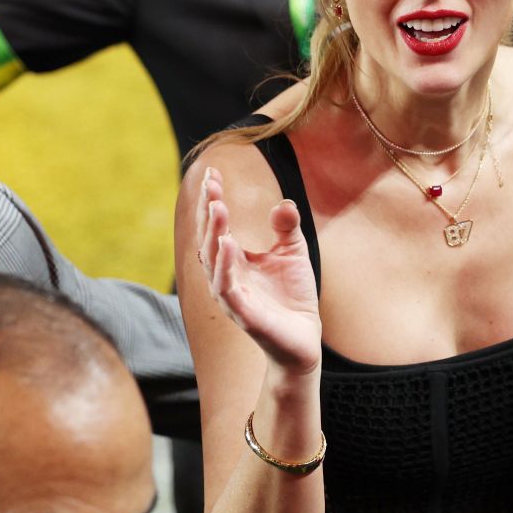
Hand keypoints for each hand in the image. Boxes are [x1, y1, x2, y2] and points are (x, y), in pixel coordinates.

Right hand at [197, 167, 322, 377]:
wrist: (304, 339)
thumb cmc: (293, 296)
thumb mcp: (292, 253)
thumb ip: (286, 228)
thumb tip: (283, 203)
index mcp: (233, 261)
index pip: (216, 226)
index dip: (212, 200)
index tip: (213, 173)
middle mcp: (225, 276)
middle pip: (209, 239)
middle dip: (208, 212)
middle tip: (212, 185)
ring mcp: (231, 296)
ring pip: (213, 262)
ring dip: (214, 233)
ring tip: (218, 207)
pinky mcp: (243, 314)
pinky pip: (227, 288)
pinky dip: (225, 266)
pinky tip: (228, 244)